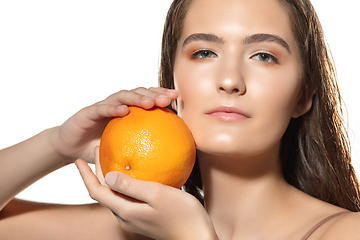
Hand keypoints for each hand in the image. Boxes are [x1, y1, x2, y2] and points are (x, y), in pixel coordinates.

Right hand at [50, 87, 177, 162]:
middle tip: (168, 98)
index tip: (177, 98)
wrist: (70, 149)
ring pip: (122, 96)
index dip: (161, 95)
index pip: (146, 99)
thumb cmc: (99, 150)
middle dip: (154, 93)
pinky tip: (124, 111)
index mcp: (127, 111)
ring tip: (150, 102)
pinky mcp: (88, 112)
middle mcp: (116, 105)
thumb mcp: (122, 151)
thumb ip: (140, 152)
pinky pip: (102, 108)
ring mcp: (102, 106)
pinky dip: (114, 108)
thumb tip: (166, 161)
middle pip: (138, 93)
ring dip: (137, 98)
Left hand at [75, 150, 217, 239]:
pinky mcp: (144, 217)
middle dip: (97, 172)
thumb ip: (132, 186)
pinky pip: (128, 198)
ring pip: (115, 195)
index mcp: (126, 210)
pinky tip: (134, 174)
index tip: (78, 160)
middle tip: (99, 150)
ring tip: (111, 158)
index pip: (97, 192)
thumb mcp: (157, 195)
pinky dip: (124, 184)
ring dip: (110, 177)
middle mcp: (126, 216)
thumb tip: (108, 176)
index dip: (86, 175)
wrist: (196, 237)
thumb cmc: (182, 216)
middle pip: (104, 193)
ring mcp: (135, 218)